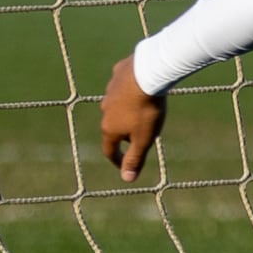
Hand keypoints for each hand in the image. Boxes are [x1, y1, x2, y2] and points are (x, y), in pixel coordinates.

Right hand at [99, 59, 170, 181]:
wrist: (147, 73)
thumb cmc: (146, 110)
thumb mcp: (144, 139)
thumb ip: (135, 158)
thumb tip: (127, 179)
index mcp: (109, 128)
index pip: (109, 150)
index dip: (118, 160)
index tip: (125, 165)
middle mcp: (105, 110)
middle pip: (113, 127)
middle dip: (125, 134)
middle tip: (140, 137)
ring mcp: (109, 91)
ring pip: (117, 105)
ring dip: (127, 111)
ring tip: (142, 112)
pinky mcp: (118, 73)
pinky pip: (123, 86)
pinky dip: (131, 91)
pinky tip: (141, 87)